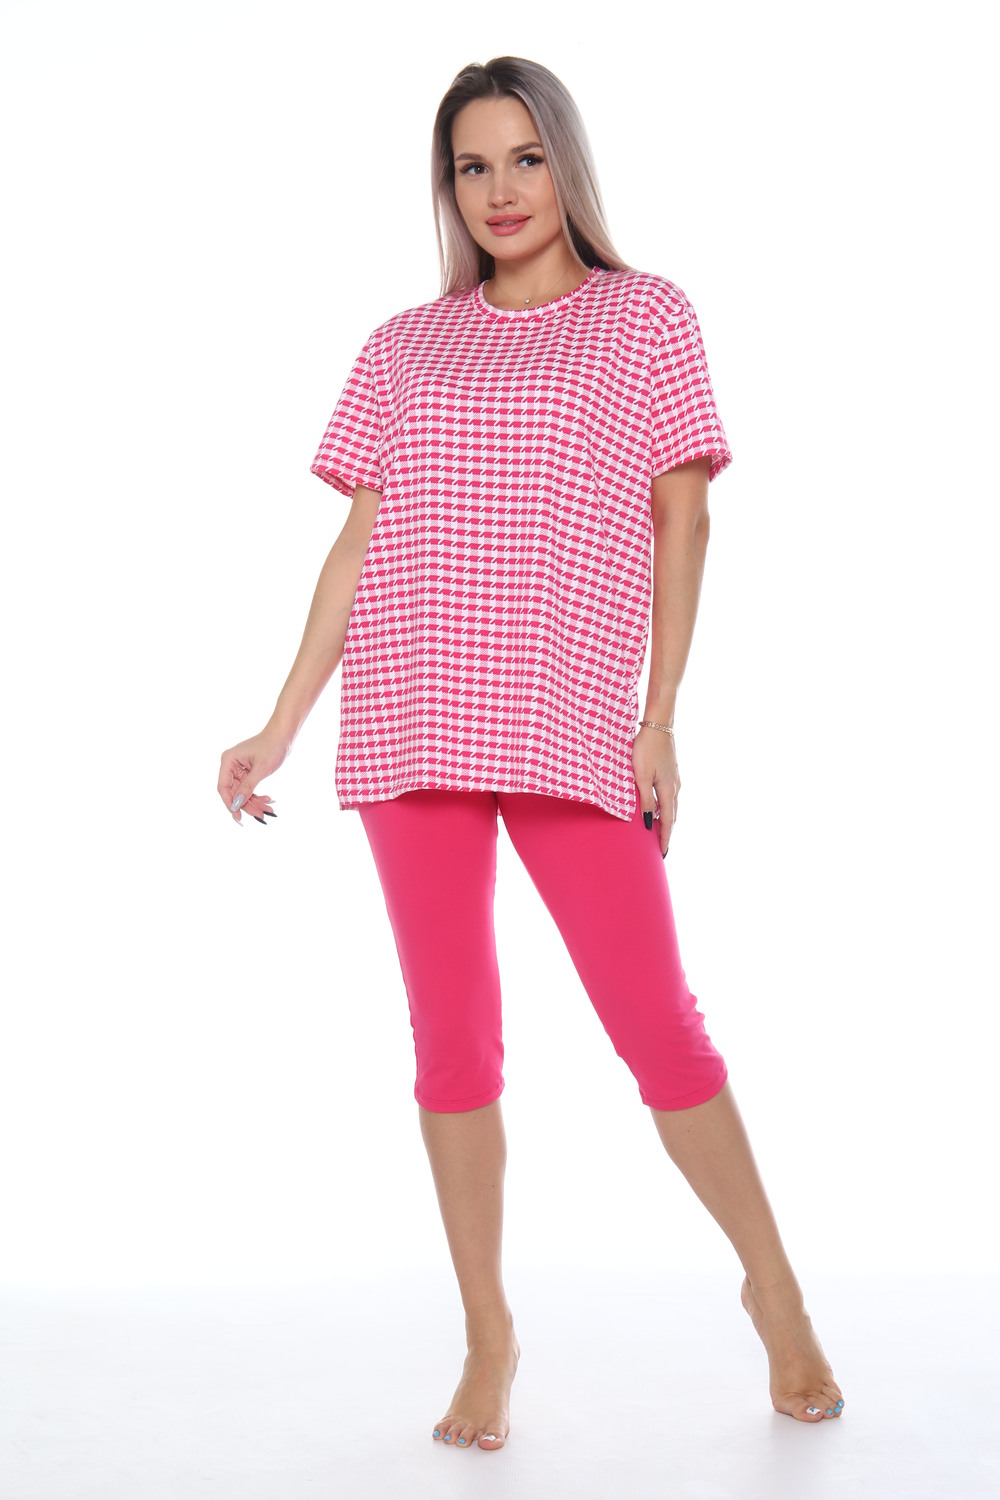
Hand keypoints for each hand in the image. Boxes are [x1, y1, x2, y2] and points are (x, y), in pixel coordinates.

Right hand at [217, 729, 286, 825]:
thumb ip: (247, 787)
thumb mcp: (261, 769)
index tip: (238, 816)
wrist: (283, 735)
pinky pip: (248, 787)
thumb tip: (237, 804)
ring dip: (253, 802)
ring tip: (267, 809)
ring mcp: (238, 768)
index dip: (230, 803)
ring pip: (242, 792)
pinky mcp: (247, 771)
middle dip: (246, 804)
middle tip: (260, 814)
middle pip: (233, 792)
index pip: (223, 787)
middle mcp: (230, 765)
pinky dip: (256, 795)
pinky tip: (266, 800)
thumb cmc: (272, 746)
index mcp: (228, 761)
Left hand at [632, 725, 678, 856]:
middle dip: (667, 833)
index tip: (662, 854)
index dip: (664, 838)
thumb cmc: (646, 749)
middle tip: (661, 849)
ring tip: (659, 833)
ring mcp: (674, 779)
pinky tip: (658, 809)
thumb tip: (648, 823)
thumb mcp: (641, 776)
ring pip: (671, 806)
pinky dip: (664, 808)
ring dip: (666, 821)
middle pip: (671, 816)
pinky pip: (669, 797)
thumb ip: (645, 800)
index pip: (667, 821)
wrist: (658, 725)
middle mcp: (674, 787)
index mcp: (668, 790)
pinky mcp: (670, 772)